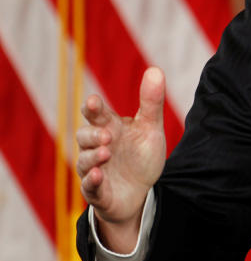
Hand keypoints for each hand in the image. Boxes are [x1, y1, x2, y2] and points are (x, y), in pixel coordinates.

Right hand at [76, 67, 167, 252]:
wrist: (141, 191)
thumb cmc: (141, 155)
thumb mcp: (150, 128)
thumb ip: (151, 102)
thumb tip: (155, 69)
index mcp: (109, 127)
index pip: (96, 114)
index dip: (92, 107)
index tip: (93, 102)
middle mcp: (97, 147)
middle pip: (84, 136)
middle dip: (92, 134)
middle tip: (108, 135)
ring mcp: (94, 169)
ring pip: (84, 161)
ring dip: (93, 157)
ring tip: (106, 153)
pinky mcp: (96, 191)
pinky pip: (88, 186)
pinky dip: (92, 181)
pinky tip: (98, 175)